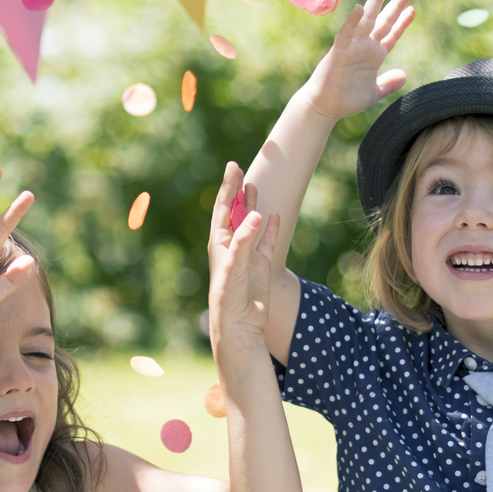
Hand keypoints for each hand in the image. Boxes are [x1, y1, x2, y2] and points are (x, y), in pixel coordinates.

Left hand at [208, 162, 276, 346]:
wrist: (240, 323)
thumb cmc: (229, 295)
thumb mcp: (234, 264)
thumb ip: (245, 239)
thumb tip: (257, 213)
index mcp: (219, 243)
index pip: (224, 208)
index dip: (228, 188)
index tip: (233, 168)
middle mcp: (232, 245)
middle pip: (236, 212)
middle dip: (238, 191)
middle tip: (240, 169)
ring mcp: (248, 254)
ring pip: (251, 224)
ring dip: (252, 205)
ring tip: (253, 186)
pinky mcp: (262, 265)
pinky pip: (267, 241)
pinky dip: (270, 228)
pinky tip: (273, 215)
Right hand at [305, 0, 414, 120]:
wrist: (325, 107)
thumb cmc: (346, 100)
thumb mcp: (374, 92)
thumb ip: (388, 83)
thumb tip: (404, 76)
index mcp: (374, 56)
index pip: (391, 34)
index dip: (402, 22)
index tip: (413, 9)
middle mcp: (365, 47)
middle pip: (384, 21)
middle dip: (396, 5)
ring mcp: (353, 47)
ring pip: (367, 20)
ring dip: (376, 2)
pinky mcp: (340, 52)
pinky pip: (347, 34)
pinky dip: (353, 21)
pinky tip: (360, 8)